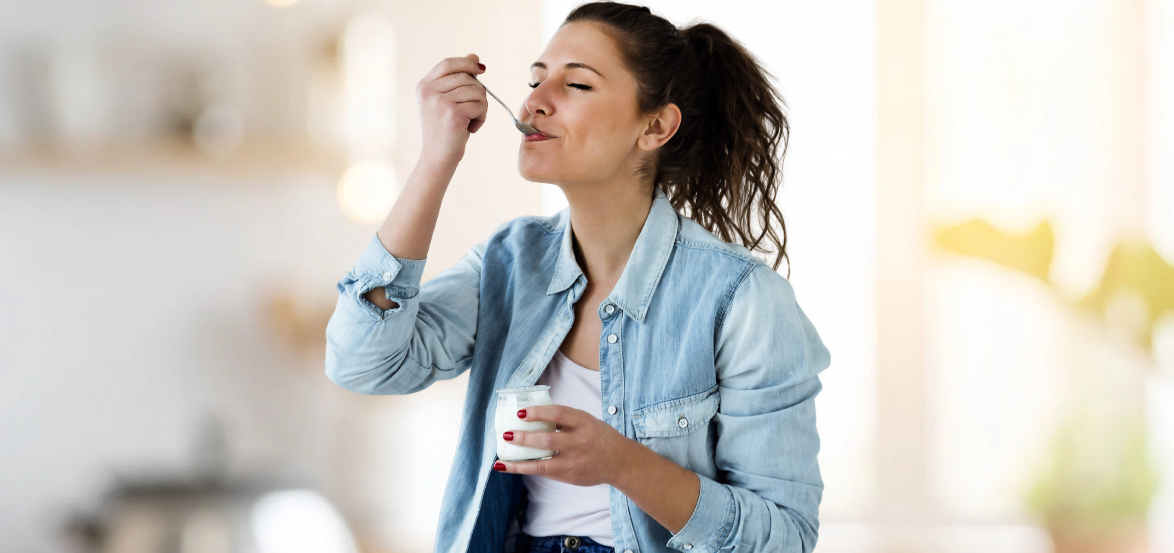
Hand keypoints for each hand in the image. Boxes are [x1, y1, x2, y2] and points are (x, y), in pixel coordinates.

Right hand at [415, 53, 487, 164]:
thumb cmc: (445, 130)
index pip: (447, 64)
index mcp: (423, 86)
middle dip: (478, 92)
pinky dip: (481, 117)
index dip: (466, 63)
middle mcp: (428, 91)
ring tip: (471, 121)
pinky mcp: (453, 113)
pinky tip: (471, 128)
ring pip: (476, 91)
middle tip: (474, 110)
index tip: (481, 70)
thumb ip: (457, 79)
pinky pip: (479, 106)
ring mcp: (439, 102)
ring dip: (481, 107)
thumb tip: (474, 57)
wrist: (437, 158)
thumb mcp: (448, 101)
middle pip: (466, 77)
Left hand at [494, 404, 629, 486]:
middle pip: (548, 440)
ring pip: (543, 463)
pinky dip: (527, 469)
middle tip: (507, 434)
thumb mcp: (586, 421)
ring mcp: (575, 462)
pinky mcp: (570, 476)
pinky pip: (545, 472)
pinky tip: (512, 467)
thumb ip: (564, 419)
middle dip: (525, 438)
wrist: (619, 461)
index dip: (538, 412)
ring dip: (520, 462)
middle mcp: (579, 442)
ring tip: (501, 460)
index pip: (558, 414)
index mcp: (583, 422)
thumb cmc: (598, 436)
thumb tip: (532, 414)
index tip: (520, 412)